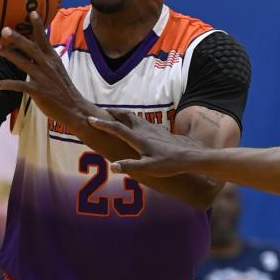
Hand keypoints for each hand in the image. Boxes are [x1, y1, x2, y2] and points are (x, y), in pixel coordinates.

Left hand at [0, 12, 89, 127]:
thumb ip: (46, 59)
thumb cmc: (63, 89)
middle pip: (30, 48)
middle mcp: (47, 65)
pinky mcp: (38, 91)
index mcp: (52, 58)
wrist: (73, 108)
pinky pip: (20, 86)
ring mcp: (42, 78)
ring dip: (8, 54)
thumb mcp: (58, 69)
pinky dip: (7, 84)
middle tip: (4, 29)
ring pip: (22, 63)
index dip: (38, 26)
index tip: (31, 12)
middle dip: (17, 38)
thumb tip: (35, 50)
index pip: (44, 39)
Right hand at [86, 110, 202, 177]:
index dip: (102, 123)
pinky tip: (134, 126)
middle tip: (99, 111)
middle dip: (110, 113)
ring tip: (113, 116)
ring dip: (121, 114)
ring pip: (133, 117)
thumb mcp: (148, 168)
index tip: (89, 119)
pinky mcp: (159, 130)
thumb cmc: (169, 164)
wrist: (190, 156)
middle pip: (124, 116)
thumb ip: (130, 166)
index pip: (116, 128)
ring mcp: (152, 128)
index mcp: (138, 138)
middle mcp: (143, 130)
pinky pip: (141, 121)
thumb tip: (112, 167)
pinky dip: (132, 120)